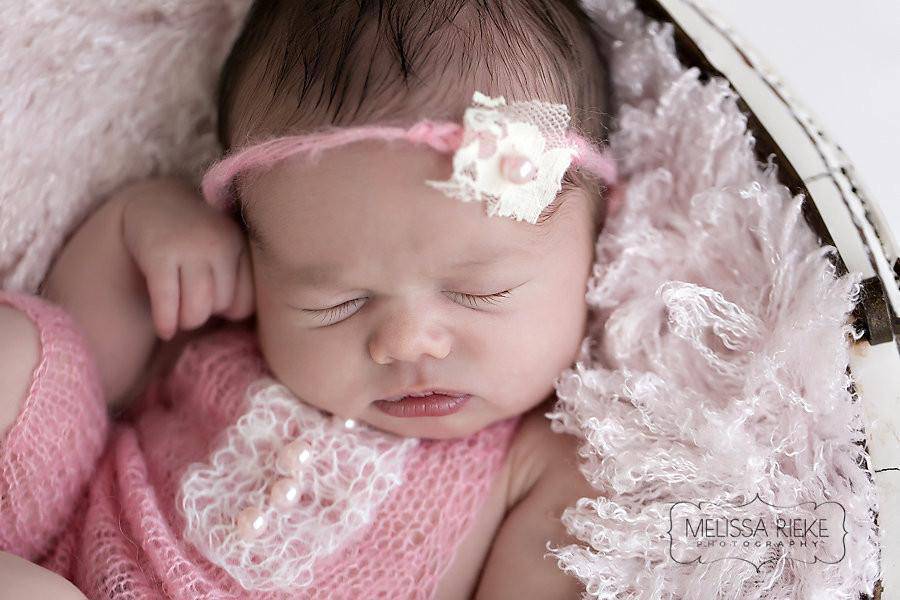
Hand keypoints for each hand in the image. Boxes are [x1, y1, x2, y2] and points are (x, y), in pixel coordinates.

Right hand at [120, 178, 254, 340]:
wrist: (152, 202)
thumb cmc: (195, 239)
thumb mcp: (225, 250)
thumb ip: (241, 280)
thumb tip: (244, 325)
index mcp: (240, 245)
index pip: (246, 302)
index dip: (229, 309)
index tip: (213, 300)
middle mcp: (220, 243)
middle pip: (222, 307)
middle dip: (206, 313)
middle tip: (191, 301)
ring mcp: (189, 247)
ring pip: (197, 311)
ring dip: (186, 322)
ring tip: (178, 315)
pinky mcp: (158, 254)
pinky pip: (167, 304)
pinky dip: (165, 323)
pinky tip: (163, 329)